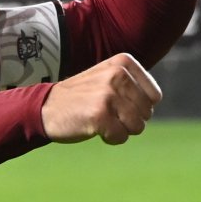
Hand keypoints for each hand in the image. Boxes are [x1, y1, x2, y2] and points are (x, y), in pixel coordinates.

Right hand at [40, 53, 162, 145]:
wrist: (45, 107)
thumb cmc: (81, 97)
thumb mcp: (108, 77)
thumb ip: (132, 83)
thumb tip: (155, 100)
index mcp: (123, 63)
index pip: (154, 96)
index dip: (138, 107)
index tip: (116, 103)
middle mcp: (117, 75)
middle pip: (146, 113)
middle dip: (129, 120)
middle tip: (106, 113)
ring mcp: (108, 95)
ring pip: (137, 127)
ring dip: (120, 129)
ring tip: (100, 119)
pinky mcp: (100, 116)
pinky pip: (121, 137)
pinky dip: (110, 138)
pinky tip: (94, 128)